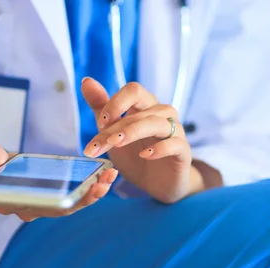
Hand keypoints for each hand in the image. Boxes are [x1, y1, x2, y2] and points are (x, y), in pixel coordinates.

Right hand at [0, 142, 117, 221]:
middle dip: (86, 197)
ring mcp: (46, 202)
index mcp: (15, 202)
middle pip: (64, 208)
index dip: (61, 204)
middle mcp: (34, 207)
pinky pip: (77, 193)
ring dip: (94, 191)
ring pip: (74, 202)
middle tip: (104, 184)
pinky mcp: (56, 192)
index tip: (78, 195)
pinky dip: (92, 185)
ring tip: (110, 176)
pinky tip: (106, 173)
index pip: (41, 208)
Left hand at [80, 78, 203, 202]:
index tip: (100, 124)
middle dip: (116, 126)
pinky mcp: (183, 150)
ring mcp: (175, 131)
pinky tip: (144, 155)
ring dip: (133, 132)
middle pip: (141, 109)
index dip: (116, 103)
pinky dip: (159, 148)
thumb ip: (101, 107)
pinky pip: (174, 143)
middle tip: (97, 145)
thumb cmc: (136, 155)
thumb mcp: (113, 132)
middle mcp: (162, 114)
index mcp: (145, 105)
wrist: (157, 183)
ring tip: (116, 144)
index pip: (133, 91)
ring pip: (156, 123)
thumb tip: (86, 81)